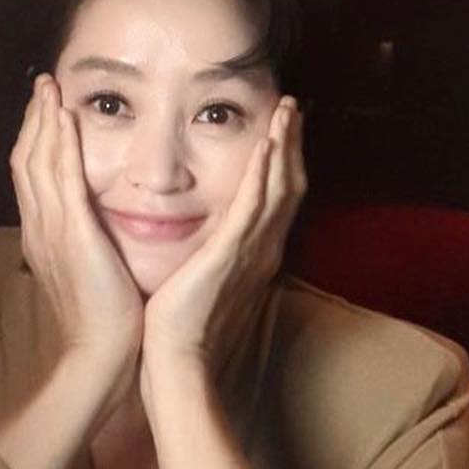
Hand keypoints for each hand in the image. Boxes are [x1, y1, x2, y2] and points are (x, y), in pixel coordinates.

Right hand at [10, 75, 143, 376]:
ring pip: (38, 161)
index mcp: (42, 236)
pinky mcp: (72, 232)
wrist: (101, 354)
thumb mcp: (87, 272)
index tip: (46, 111)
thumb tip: (92, 227)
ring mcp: (51, 229)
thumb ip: (84, 244)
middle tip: (43, 86)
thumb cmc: (104, 319)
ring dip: (44, 120)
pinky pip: (61, 177)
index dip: (35, 140)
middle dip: (34, 120)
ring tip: (50, 88)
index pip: (31, 176)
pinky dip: (60, 143)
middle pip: (25, 160)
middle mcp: (39, 227)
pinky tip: (65, 117)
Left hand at [141, 95, 304, 372]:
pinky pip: (252, 207)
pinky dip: (262, 174)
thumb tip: (207, 238)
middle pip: (288, 185)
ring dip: (283, 146)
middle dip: (291, 143)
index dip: (283, 160)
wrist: (176, 362)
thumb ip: (212, 255)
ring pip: (277, 188)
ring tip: (286, 111)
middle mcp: (262, 249)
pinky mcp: (230, 255)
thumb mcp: (204, 280)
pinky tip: (266, 145)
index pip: (276, 197)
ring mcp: (250, 251)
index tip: (282, 128)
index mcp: (255, 254)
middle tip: (292, 106)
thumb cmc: (182, 327)